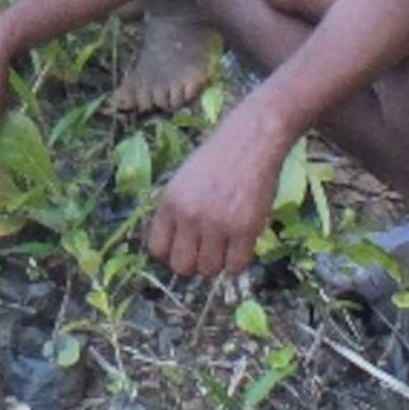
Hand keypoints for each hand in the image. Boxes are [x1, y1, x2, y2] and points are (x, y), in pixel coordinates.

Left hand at [143, 108, 292, 279]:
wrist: (251, 139)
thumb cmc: (218, 159)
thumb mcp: (183, 181)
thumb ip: (175, 212)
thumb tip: (174, 249)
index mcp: (169, 203)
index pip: (157, 250)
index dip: (169, 256)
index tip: (182, 252)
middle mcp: (189, 216)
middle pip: (182, 266)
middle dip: (193, 266)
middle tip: (205, 254)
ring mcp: (217, 223)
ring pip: (209, 270)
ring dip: (217, 264)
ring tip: (225, 246)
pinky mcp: (245, 228)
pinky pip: (236, 266)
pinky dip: (237, 262)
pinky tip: (240, 246)